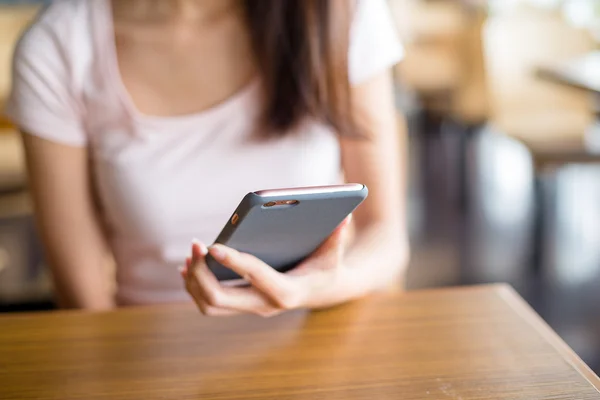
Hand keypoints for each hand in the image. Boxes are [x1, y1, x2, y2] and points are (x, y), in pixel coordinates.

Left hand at [181, 215, 352, 316]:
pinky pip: (210, 304)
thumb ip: (336, 237)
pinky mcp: (243, 306)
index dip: (233, 261)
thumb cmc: (326, 268)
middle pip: (220, 299)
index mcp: (286, 292)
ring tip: (191, 255)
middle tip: (196, 246)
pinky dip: (195, 286)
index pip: (255, 277)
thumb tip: (343, 217)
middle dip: (201, 273)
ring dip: (193, 282)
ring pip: (209, 305)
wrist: (323, 292)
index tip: (213, 245)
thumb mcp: (333, 254)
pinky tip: (191, 266)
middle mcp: (265, 306)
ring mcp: (252, 309)